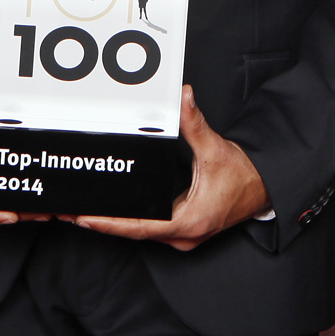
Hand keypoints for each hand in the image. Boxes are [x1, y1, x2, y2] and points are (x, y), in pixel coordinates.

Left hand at [74, 86, 270, 250]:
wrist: (264, 188)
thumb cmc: (243, 175)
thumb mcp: (216, 149)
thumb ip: (195, 124)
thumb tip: (184, 99)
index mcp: (189, 222)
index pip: (139, 227)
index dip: (109, 224)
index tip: (84, 219)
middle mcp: (184, 236)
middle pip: (135, 232)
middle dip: (102, 222)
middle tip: (70, 212)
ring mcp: (184, 237)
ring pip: (142, 233)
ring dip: (114, 224)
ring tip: (83, 214)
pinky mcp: (184, 231)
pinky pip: (150, 229)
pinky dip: (130, 222)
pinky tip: (113, 213)